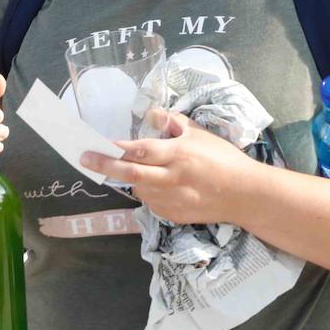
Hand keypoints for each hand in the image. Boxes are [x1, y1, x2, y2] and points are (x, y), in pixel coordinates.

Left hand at [80, 114, 258, 225]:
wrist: (245, 194)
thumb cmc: (224, 159)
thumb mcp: (200, 133)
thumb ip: (174, 123)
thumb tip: (153, 114)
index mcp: (179, 154)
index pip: (141, 151)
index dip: (117, 148)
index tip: (98, 144)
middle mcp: (172, 179)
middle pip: (131, 174)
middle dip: (104, 166)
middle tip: (85, 159)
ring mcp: (172, 200)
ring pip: (139, 189)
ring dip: (132, 178)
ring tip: (140, 169)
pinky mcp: (173, 215)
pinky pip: (152, 202)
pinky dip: (149, 192)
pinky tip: (159, 184)